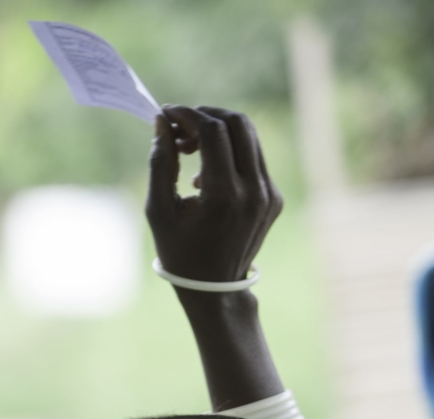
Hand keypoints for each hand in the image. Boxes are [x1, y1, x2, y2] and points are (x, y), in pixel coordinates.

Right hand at [146, 105, 281, 285]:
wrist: (215, 289)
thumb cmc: (179, 252)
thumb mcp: (159, 210)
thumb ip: (160, 162)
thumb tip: (161, 123)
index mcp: (223, 195)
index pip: (212, 131)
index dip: (188, 115)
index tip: (166, 114)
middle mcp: (253, 190)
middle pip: (237, 123)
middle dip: (205, 115)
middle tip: (180, 127)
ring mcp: (268, 193)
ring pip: (249, 136)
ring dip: (218, 130)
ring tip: (190, 146)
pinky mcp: (273, 197)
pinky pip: (254, 158)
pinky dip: (229, 152)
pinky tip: (206, 173)